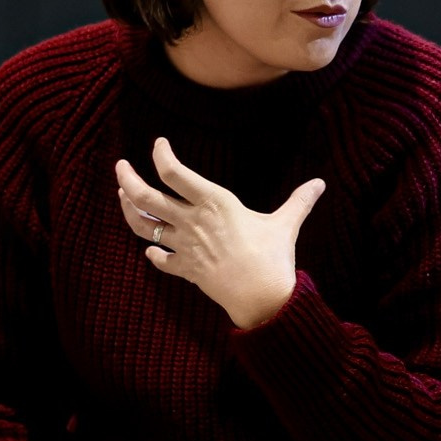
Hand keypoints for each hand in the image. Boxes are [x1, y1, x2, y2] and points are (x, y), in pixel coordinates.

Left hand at [116, 138, 321, 328]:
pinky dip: (153, 253)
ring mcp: (185, 246)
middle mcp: (192, 221)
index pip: (174, 171)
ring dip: (129, 210)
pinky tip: (150, 250)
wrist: (262, 296)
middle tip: (120, 167)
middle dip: (127, 179)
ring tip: (123, 198)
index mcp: (214, 202)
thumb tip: (320, 183)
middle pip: (146, 196)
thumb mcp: (286, 223)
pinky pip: (161, 259)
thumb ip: (299, 201)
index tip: (158, 144)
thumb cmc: (274, 256)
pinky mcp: (186, 269)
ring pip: (143, 225)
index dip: (161, 154)